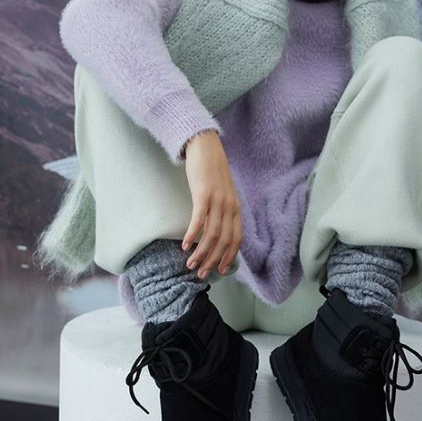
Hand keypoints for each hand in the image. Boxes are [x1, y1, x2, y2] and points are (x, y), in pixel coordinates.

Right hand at [181, 131, 242, 278]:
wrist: (206, 147)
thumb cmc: (212, 170)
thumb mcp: (223, 192)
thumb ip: (222, 210)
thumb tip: (215, 229)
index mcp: (236, 208)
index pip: (237, 239)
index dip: (230, 257)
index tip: (221, 270)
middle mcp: (230, 207)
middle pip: (224, 241)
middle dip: (213, 261)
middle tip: (201, 273)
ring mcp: (218, 201)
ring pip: (212, 235)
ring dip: (201, 253)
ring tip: (190, 264)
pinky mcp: (204, 195)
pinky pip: (199, 220)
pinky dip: (192, 236)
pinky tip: (184, 246)